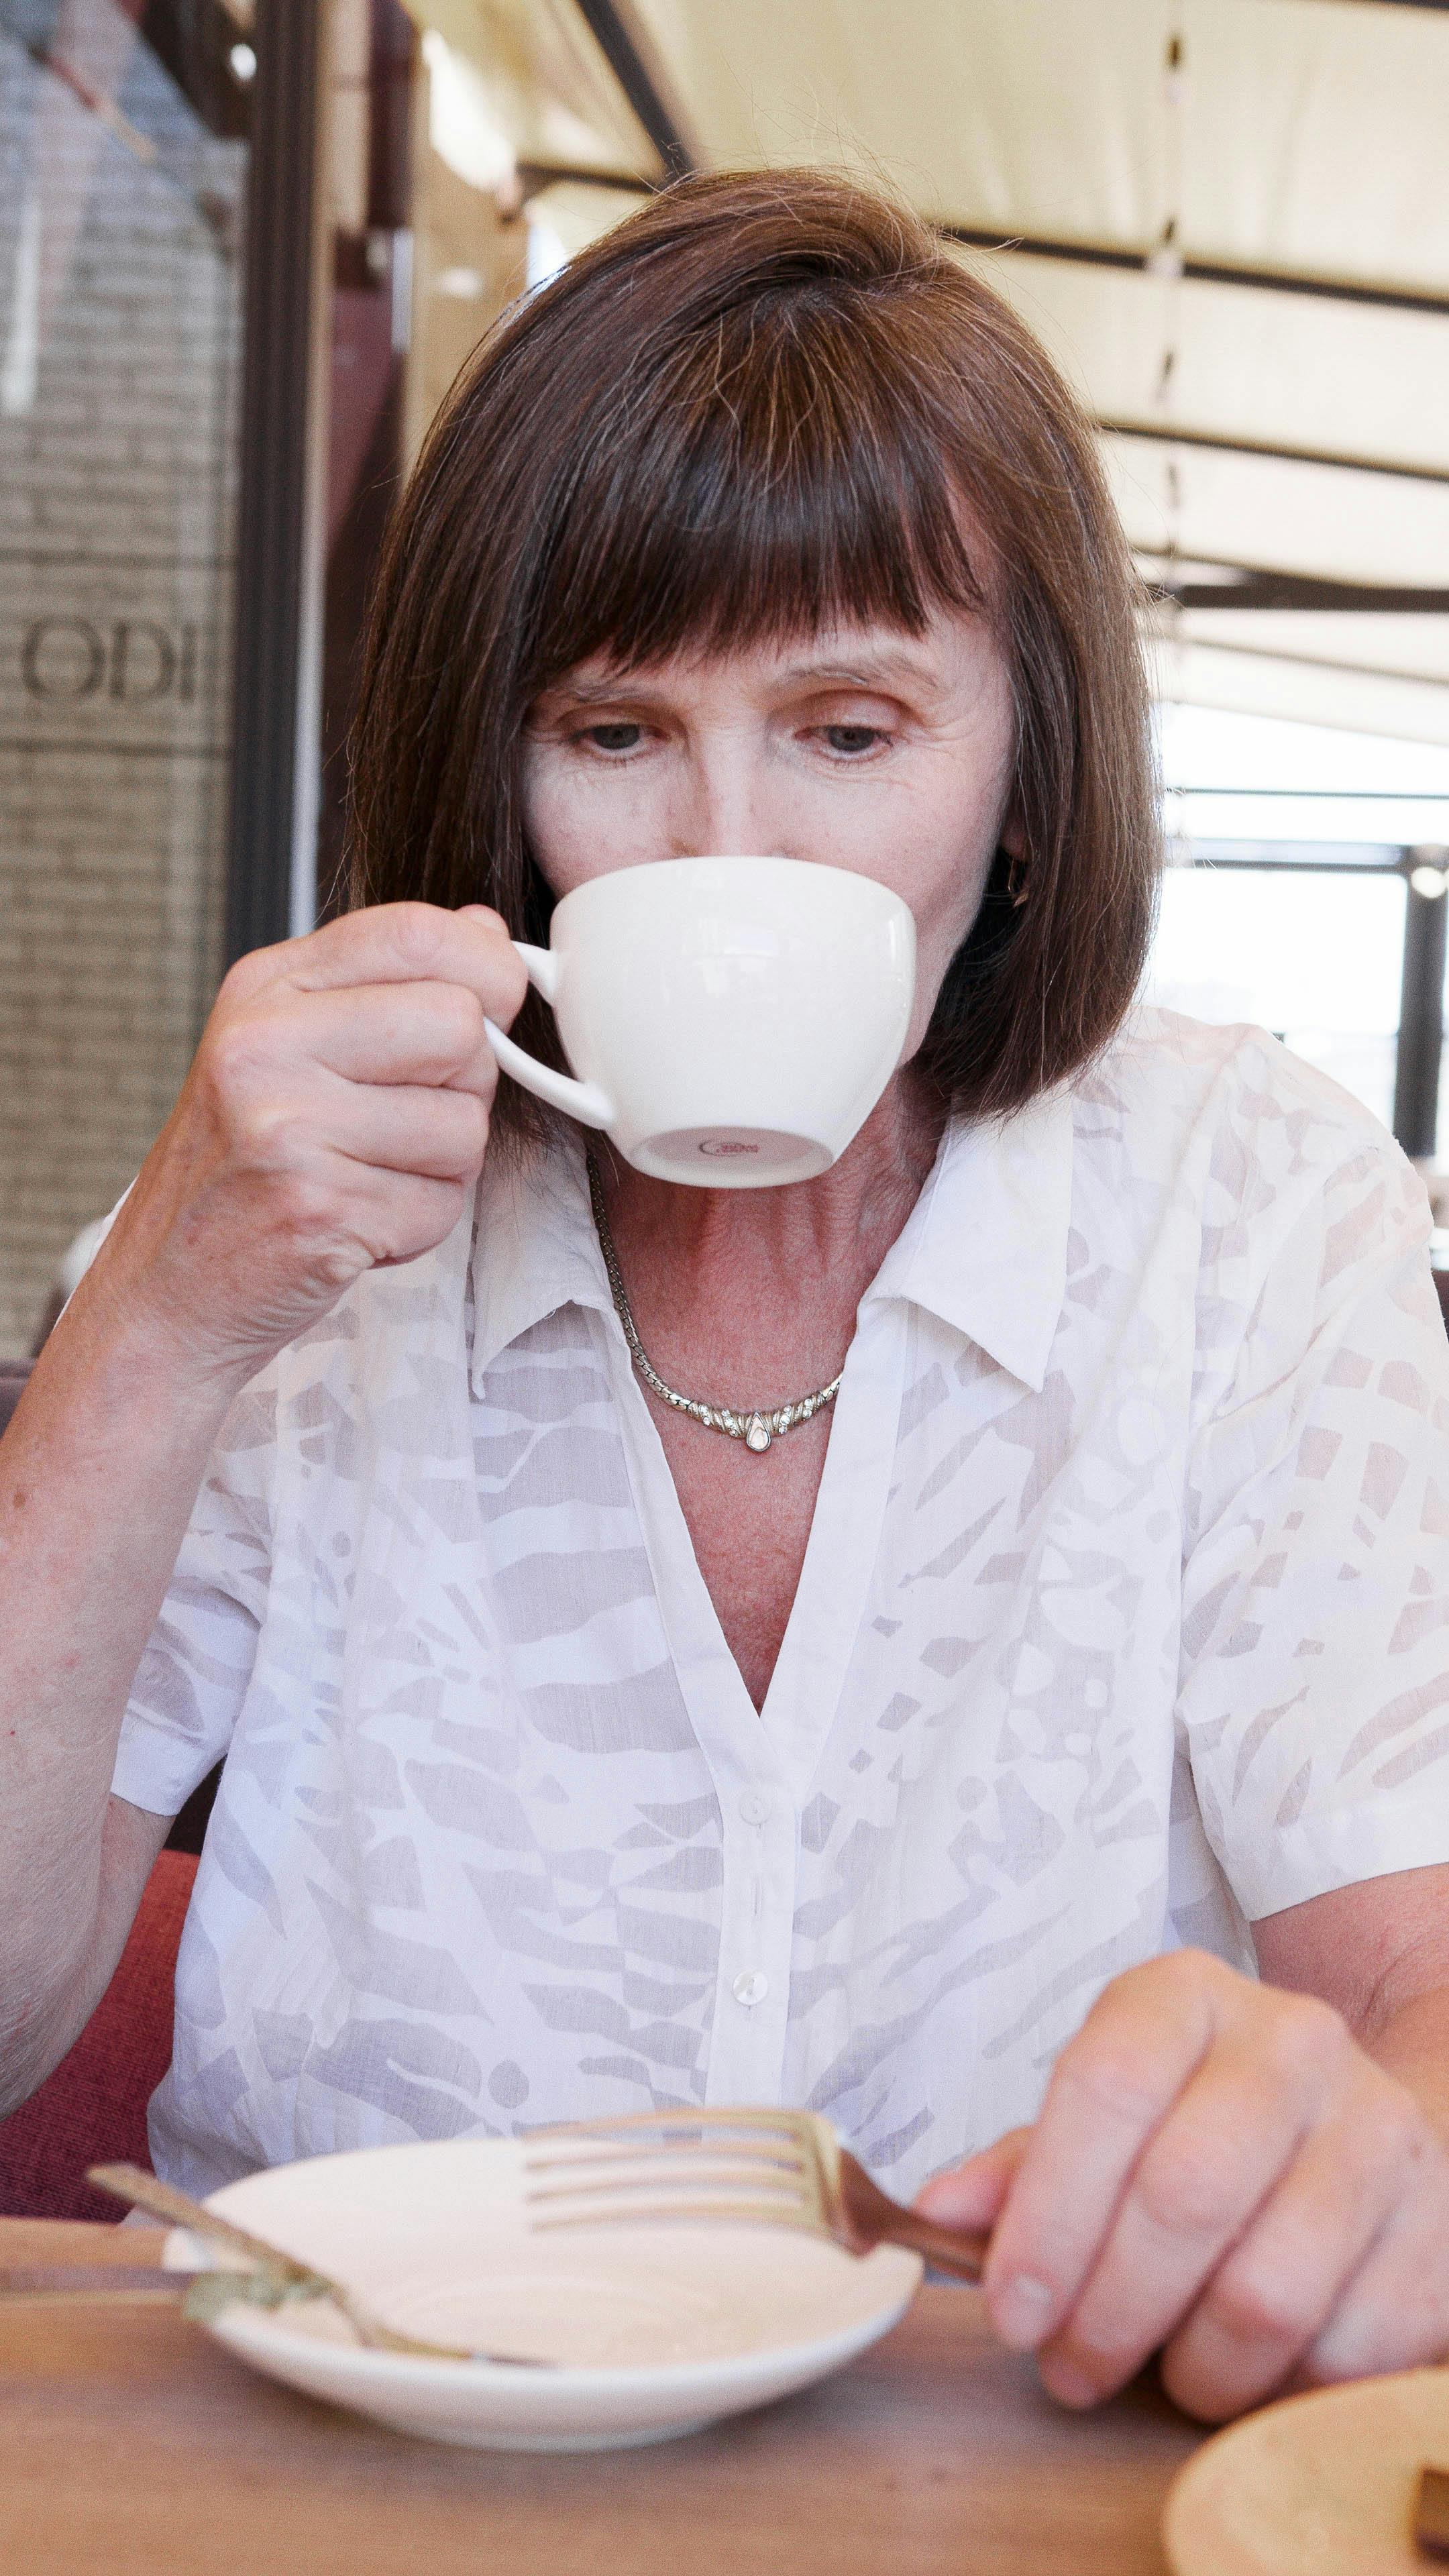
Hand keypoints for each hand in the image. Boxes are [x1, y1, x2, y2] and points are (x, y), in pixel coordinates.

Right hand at [77, 902, 527, 1390]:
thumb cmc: (247, 1164)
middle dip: (464, 1083)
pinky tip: (357, 1220)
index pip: (419, 933)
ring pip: (465, 1125)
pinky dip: (418, 1224)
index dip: (488, 970)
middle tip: (403, 1117)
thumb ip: (390, 983)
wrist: (169, 1283)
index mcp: (268, 986)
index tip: (490, 1007)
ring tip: (368, 1173)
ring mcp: (286, 1126)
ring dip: (442, 1166)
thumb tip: (487, 931)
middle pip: (461, 1027)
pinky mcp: (318, 1208)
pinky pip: (443, 1204)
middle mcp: (267, 1044)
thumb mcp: (296, 1043)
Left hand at [915, 1950, 1448, 2421]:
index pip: (1102, 2088)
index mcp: (1185, 1997)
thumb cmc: (1202, 2126)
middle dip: (1107, 2310)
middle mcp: (1290, 2041)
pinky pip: (1340, 2349)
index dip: (1046, 2217)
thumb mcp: (1109, 2118)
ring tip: (1163, 2371)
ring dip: (1193, 2366)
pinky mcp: (1434, 2225)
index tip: (1010, 2311)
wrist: (1359, 2129)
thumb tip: (937, 2214)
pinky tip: (1251, 2367)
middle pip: (1182, 2195)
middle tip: (1070, 2367)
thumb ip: (1023, 2167)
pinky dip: (1280, 2389)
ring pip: (1264, 2291)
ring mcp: (1375, 2128)